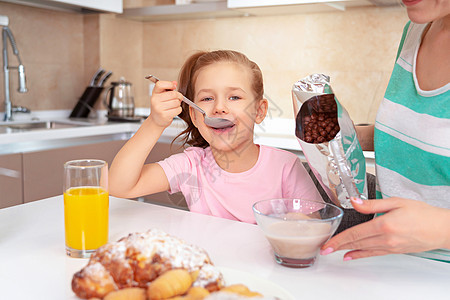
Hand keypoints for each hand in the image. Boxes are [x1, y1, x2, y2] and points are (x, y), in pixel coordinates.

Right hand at [148, 80, 182, 127]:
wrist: (156, 120)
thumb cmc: (160, 107)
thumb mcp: (162, 96)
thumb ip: (168, 88)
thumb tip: (174, 82)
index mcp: (155, 93)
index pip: (160, 84)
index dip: (169, 84)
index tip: (173, 87)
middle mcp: (155, 100)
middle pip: (173, 94)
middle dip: (179, 96)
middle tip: (179, 98)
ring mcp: (159, 108)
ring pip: (176, 102)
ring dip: (178, 104)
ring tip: (174, 105)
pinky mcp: (164, 115)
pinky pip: (178, 109)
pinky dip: (178, 110)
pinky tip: (174, 110)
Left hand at [321, 197, 449, 259]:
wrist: (442, 228)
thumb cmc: (423, 213)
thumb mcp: (396, 202)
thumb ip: (372, 204)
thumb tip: (355, 202)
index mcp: (384, 224)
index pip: (355, 233)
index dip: (339, 239)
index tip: (327, 243)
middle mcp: (386, 238)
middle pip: (356, 243)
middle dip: (338, 246)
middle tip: (324, 249)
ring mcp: (390, 247)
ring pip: (363, 249)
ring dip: (347, 250)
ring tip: (334, 252)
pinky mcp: (394, 250)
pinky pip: (373, 253)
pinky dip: (361, 255)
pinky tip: (352, 256)